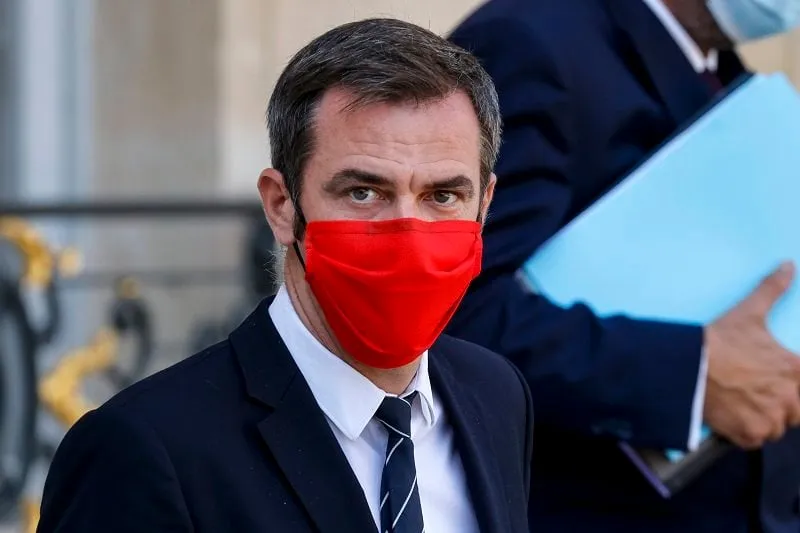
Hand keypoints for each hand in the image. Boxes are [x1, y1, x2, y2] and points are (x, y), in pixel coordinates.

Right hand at [703, 262, 799, 449]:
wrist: (688, 366)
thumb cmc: (719, 340)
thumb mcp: (749, 313)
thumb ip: (773, 289)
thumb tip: (789, 265)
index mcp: (795, 369)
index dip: (790, 384)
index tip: (771, 381)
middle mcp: (789, 398)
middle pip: (795, 411)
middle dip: (779, 405)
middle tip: (752, 392)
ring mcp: (770, 419)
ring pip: (776, 428)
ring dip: (762, 419)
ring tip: (740, 403)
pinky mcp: (750, 434)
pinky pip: (755, 441)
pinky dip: (745, 433)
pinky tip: (731, 416)